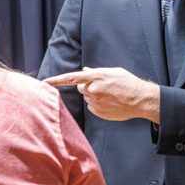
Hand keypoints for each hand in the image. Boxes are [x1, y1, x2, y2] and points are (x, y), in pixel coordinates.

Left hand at [44, 67, 159, 122]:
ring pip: (87, 97)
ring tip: (110, 95)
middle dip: (87, 86)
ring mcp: (95, 102)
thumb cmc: (129, 83)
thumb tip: (84, 72)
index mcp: (97, 77)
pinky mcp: (98, 112)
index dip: (56, 80)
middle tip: (102, 87)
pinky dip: (98, 104)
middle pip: (80, 87)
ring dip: (94, 96)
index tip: (44, 82)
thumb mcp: (114, 72)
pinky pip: (91, 107)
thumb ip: (97, 72)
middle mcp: (93, 89)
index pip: (71, 78)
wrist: (141, 100)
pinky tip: (110, 103)